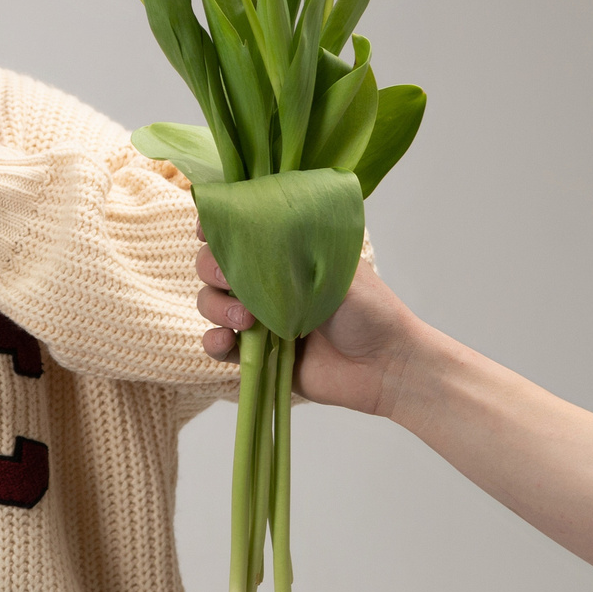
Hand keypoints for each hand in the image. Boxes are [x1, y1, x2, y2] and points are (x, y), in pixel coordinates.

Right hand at [195, 243, 424, 417]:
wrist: (384, 364)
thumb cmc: (369, 308)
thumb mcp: (333, 266)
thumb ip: (289, 251)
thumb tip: (248, 236)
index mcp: (285, 252)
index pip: (239, 232)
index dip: (217, 227)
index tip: (207, 230)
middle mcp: (267, 281)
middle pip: (213, 265)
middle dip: (213, 269)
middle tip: (232, 280)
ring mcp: (258, 319)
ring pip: (211, 303)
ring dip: (217, 307)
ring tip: (246, 321)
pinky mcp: (256, 356)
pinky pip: (218, 346)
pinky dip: (213, 342)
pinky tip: (226, 342)